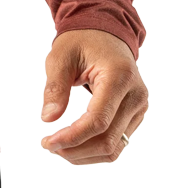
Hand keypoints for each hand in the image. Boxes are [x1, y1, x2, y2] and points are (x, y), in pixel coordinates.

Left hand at [39, 29, 147, 164]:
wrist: (105, 33)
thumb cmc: (82, 40)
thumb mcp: (61, 56)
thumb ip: (55, 87)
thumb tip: (48, 119)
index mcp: (120, 76)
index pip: (98, 120)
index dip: (73, 137)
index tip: (48, 142)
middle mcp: (136, 94)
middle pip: (108, 139)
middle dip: (76, 149)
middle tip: (49, 145)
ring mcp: (139, 107)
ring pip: (114, 147)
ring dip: (85, 154)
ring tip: (59, 147)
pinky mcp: (135, 115)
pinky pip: (117, 142)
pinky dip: (94, 148)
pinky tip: (75, 144)